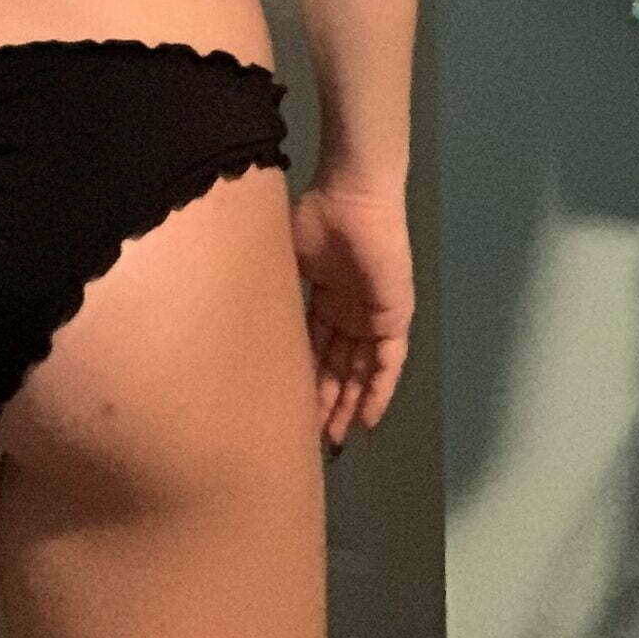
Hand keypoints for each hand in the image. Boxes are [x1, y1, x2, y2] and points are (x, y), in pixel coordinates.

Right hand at [288, 182, 412, 455]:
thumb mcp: (286, 258)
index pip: (314, 347)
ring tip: (334, 437)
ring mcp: (373, 317)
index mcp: (324, 297)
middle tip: (310, 436)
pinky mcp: (394, 319)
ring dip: (349, 404)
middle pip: (337, 366)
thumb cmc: (316, 219)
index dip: (304, 375)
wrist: (352, 199)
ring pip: (360, 371)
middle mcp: (350, 312)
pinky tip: (366, 419)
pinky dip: (378, 392)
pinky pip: (388, 364)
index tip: (289, 404)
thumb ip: (277, 288)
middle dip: (325, 399)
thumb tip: (244, 313)